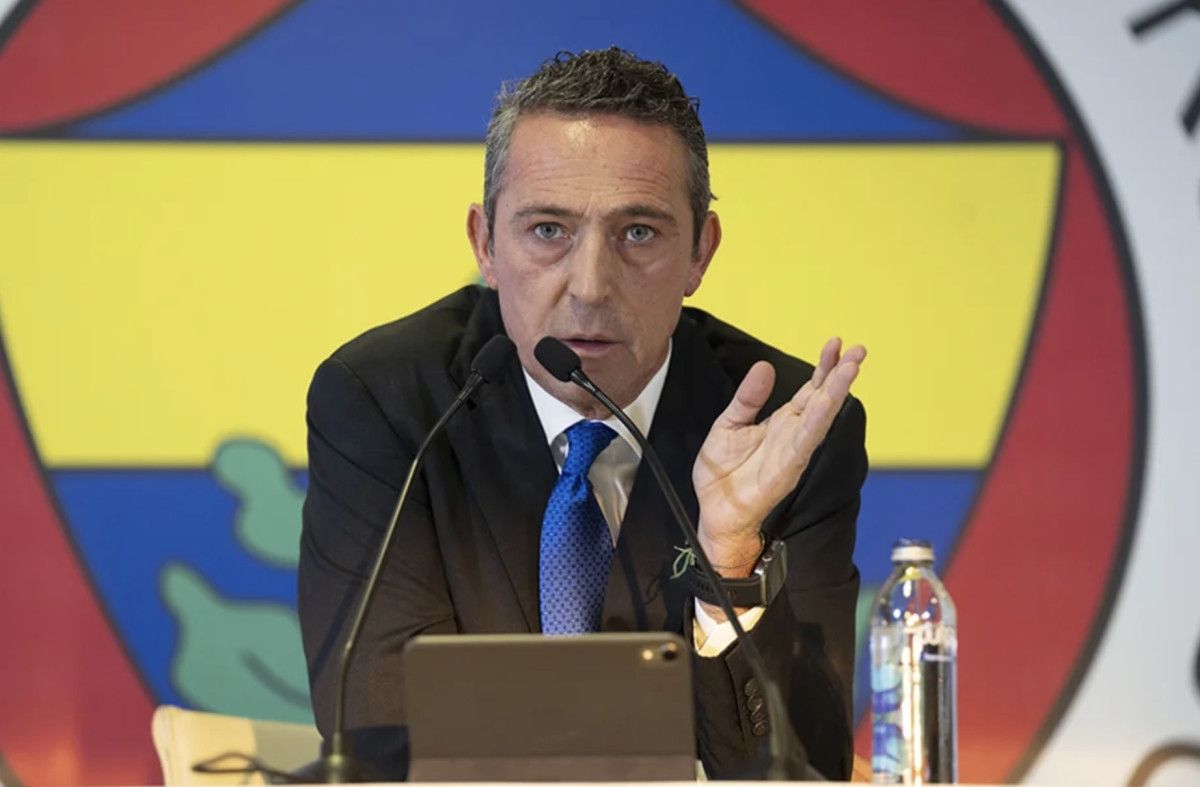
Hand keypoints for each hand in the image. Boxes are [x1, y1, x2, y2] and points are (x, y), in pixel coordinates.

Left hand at [692, 338, 865, 576]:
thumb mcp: (728, 424)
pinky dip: (815, 423)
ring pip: (820, 418)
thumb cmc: (722, 474)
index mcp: (782, 423)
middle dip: (841, 375)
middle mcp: (794, 435)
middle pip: (822, 400)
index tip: (835, 344)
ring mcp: (793, 453)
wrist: (714, 512)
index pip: (809, 390)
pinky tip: (824, 405)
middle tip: (858, 350)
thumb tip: (764, 367)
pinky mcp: (786, 471)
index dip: (823, 368)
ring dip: (836, 394)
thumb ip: (747, 398)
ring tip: (850, 369)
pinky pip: (803, 443)